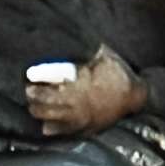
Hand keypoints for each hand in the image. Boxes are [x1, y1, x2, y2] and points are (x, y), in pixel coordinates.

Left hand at [26, 44, 147, 135]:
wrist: (136, 97)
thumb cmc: (119, 73)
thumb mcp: (104, 54)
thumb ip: (85, 47)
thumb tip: (68, 33)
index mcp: (80, 83)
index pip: (50, 81)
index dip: (37, 79)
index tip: (29, 75)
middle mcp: (77, 102)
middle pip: (44, 102)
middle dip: (34, 96)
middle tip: (28, 90)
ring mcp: (80, 118)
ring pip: (49, 118)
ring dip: (38, 111)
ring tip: (33, 105)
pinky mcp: (84, 129)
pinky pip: (61, 132)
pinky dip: (50, 127)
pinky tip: (45, 122)